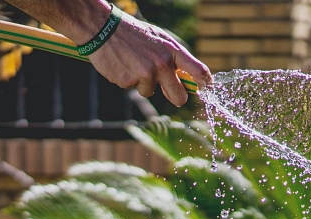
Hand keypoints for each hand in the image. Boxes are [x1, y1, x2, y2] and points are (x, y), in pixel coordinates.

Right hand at [87, 12, 211, 105]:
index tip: (206, 89)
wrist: (104, 29)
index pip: (198, 71)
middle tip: (171, 94)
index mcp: (172, 51)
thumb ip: (173, 57)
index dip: (206, 83)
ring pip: (150, 92)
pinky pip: (133, 88)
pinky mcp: (128, 81)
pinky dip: (128, 80)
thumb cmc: (135, 34)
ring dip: (144, 84)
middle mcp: (162, 63)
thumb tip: (187, 78)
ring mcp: (145, 73)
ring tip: (134, 64)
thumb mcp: (160, 39)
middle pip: (179, 96)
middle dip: (176, 98)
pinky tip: (122, 65)